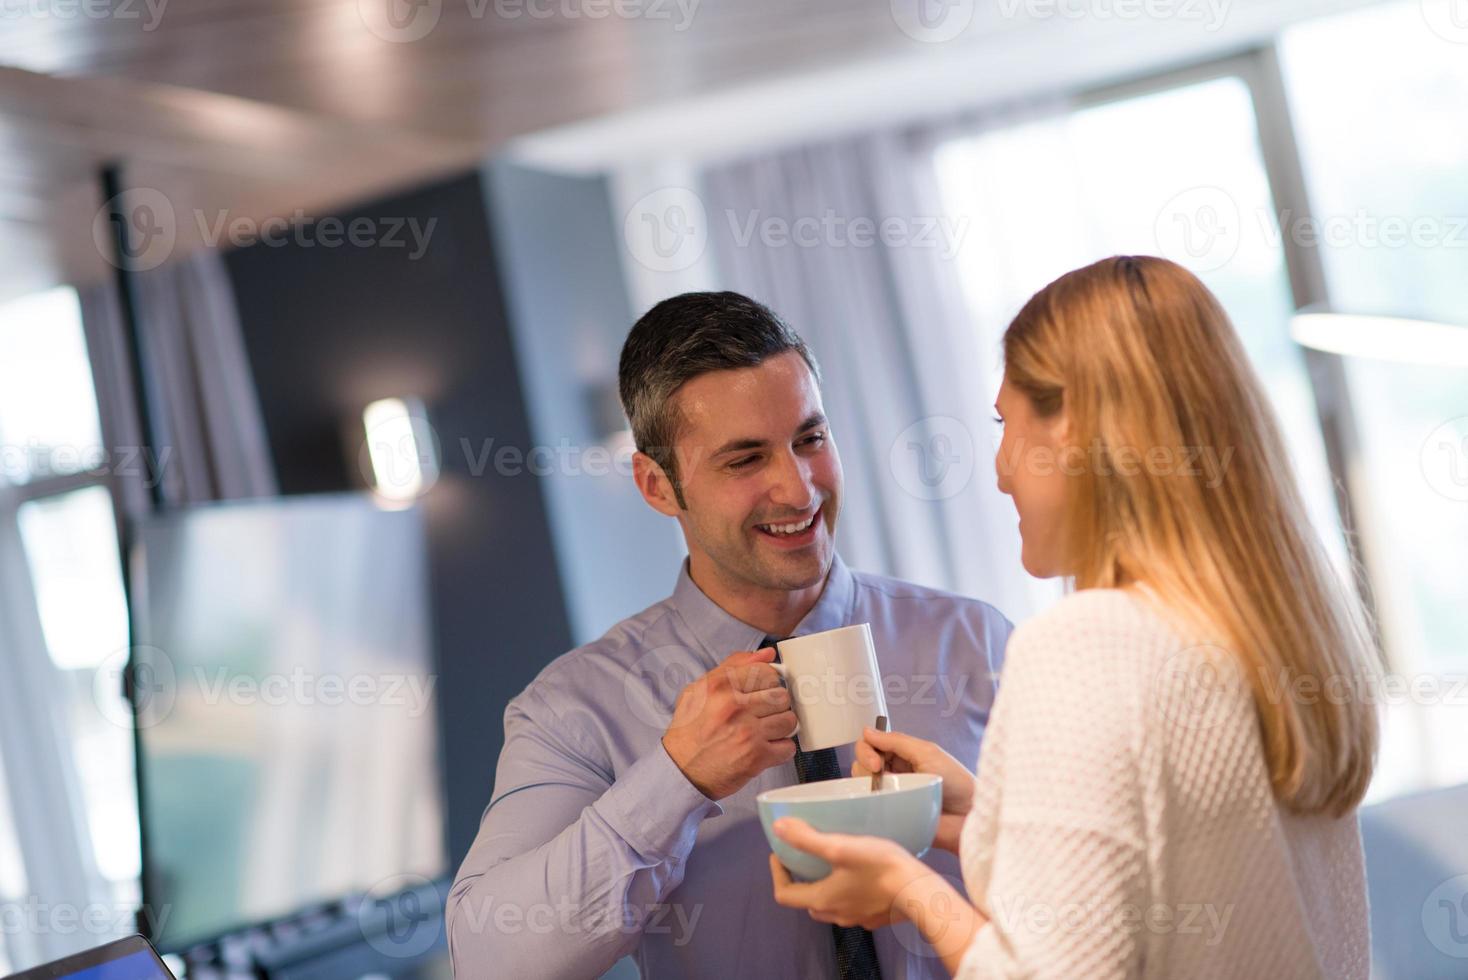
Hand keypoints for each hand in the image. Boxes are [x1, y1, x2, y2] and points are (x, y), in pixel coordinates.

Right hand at [662, 646, 797, 799]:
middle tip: (763, 714)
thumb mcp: (700, 690)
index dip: (768, 683)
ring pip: (789, 720)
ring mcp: (747, 732)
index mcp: (720, 686)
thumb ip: (733, 666)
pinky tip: (766, 748)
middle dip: (775, 705)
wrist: (680, 771)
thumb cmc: (690, 730)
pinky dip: (780, 749)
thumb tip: (767, 654)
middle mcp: (734, 706)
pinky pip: (788, 747)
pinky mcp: (756, 757)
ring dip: (781, 727)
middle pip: (781, 695)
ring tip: (766, 731)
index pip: (766, 672)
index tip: (763, 692)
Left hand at [767, 818, 930, 930]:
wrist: (920, 891)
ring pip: (830, 906)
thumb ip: (807, 839)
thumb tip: (778, 828)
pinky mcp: (876, 917)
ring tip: (832, 863)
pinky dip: (847, 893)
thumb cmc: (880, 867)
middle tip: (805, 857)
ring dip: (824, 887)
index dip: (777, 873)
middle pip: (807, 901)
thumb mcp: (840, 847)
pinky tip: (860, 875)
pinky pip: (853, 906)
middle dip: (801, 880)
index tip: (779, 854)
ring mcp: (858, 918)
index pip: (784, 894)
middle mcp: (836, 914)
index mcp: (822, 899)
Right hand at [851, 727, 974, 853]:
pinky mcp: (889, 814)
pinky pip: (868, 807)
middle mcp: (893, 773)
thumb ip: (896, 741)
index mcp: (902, 755)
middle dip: (865, 764)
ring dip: (867, 785)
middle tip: (879, 773)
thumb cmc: (957, 784)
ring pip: (860, 784)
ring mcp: (890, 794)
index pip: (870, 744)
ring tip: (888, 792)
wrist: (969, 817)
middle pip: (861, 762)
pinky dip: (867, 804)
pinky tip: (879, 805)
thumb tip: (867, 731)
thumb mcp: (927, 753)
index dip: (867, 749)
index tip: (876, 761)